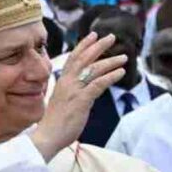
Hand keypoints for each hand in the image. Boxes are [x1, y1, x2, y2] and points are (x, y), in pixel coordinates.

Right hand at [31, 33, 126, 161]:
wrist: (47, 136)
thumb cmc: (56, 123)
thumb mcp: (63, 102)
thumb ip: (74, 92)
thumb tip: (87, 90)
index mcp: (62, 81)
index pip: (73, 58)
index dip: (84, 45)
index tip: (93, 35)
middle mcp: (67, 82)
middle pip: (84, 58)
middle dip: (98, 46)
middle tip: (111, 37)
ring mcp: (74, 90)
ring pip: (94, 69)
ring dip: (110, 61)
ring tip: (123, 57)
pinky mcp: (81, 100)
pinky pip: (98, 84)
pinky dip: (110, 77)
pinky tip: (121, 72)